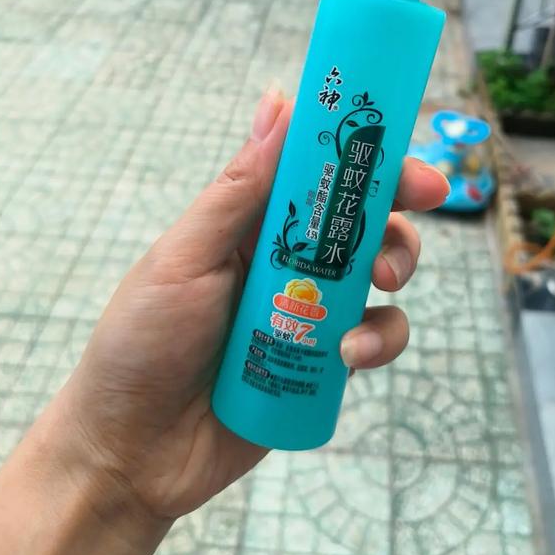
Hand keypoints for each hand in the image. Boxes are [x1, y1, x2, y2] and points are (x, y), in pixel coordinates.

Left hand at [56, 88, 448, 525]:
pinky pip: (373, 338)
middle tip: (423, 201)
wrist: (131, 452)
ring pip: (378, 274)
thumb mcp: (184, 258)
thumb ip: (238, 189)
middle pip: (361, 218)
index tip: (399, 140)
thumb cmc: (140, 343)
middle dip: (395, 204)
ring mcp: (308, 313)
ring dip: (395, 266)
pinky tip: (349, 355)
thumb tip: (279, 101)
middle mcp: (286, 260)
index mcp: (250, 224)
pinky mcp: (321, 364)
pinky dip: (378, 340)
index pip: (316, 171)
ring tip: (381, 284)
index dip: (363, 151)